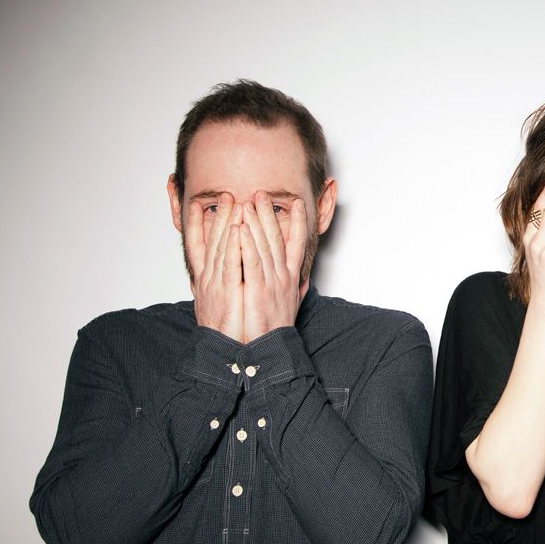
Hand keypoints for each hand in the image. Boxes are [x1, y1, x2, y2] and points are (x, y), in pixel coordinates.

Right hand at [186, 192, 243, 341]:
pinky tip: (238, 229)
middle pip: (213, 241)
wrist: (227, 354)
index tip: (197, 205)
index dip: (196, 225)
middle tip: (224, 194)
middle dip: (219, 216)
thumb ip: (230, 286)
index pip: (199, 247)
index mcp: (209, 281)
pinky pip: (231, 264)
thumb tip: (234, 275)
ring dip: (227, 223)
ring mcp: (217, 284)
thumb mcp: (226, 304)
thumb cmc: (229, 331)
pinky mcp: (227, 292)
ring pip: (222, 247)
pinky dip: (233, 245)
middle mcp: (210, 279)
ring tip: (233, 202)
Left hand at [239, 192, 305, 342]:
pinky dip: (247, 243)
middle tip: (263, 194)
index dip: (298, 222)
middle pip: (278, 238)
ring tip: (249, 202)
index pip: (297, 244)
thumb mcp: (291, 305)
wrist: (269, 349)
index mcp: (290, 278)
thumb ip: (296, 289)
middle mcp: (283, 276)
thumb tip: (303, 280)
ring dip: (256, 222)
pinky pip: (252, 261)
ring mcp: (272, 281)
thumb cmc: (275, 329)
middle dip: (270, 214)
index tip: (297, 203)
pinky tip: (242, 228)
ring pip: (264, 245)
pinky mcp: (258, 289)